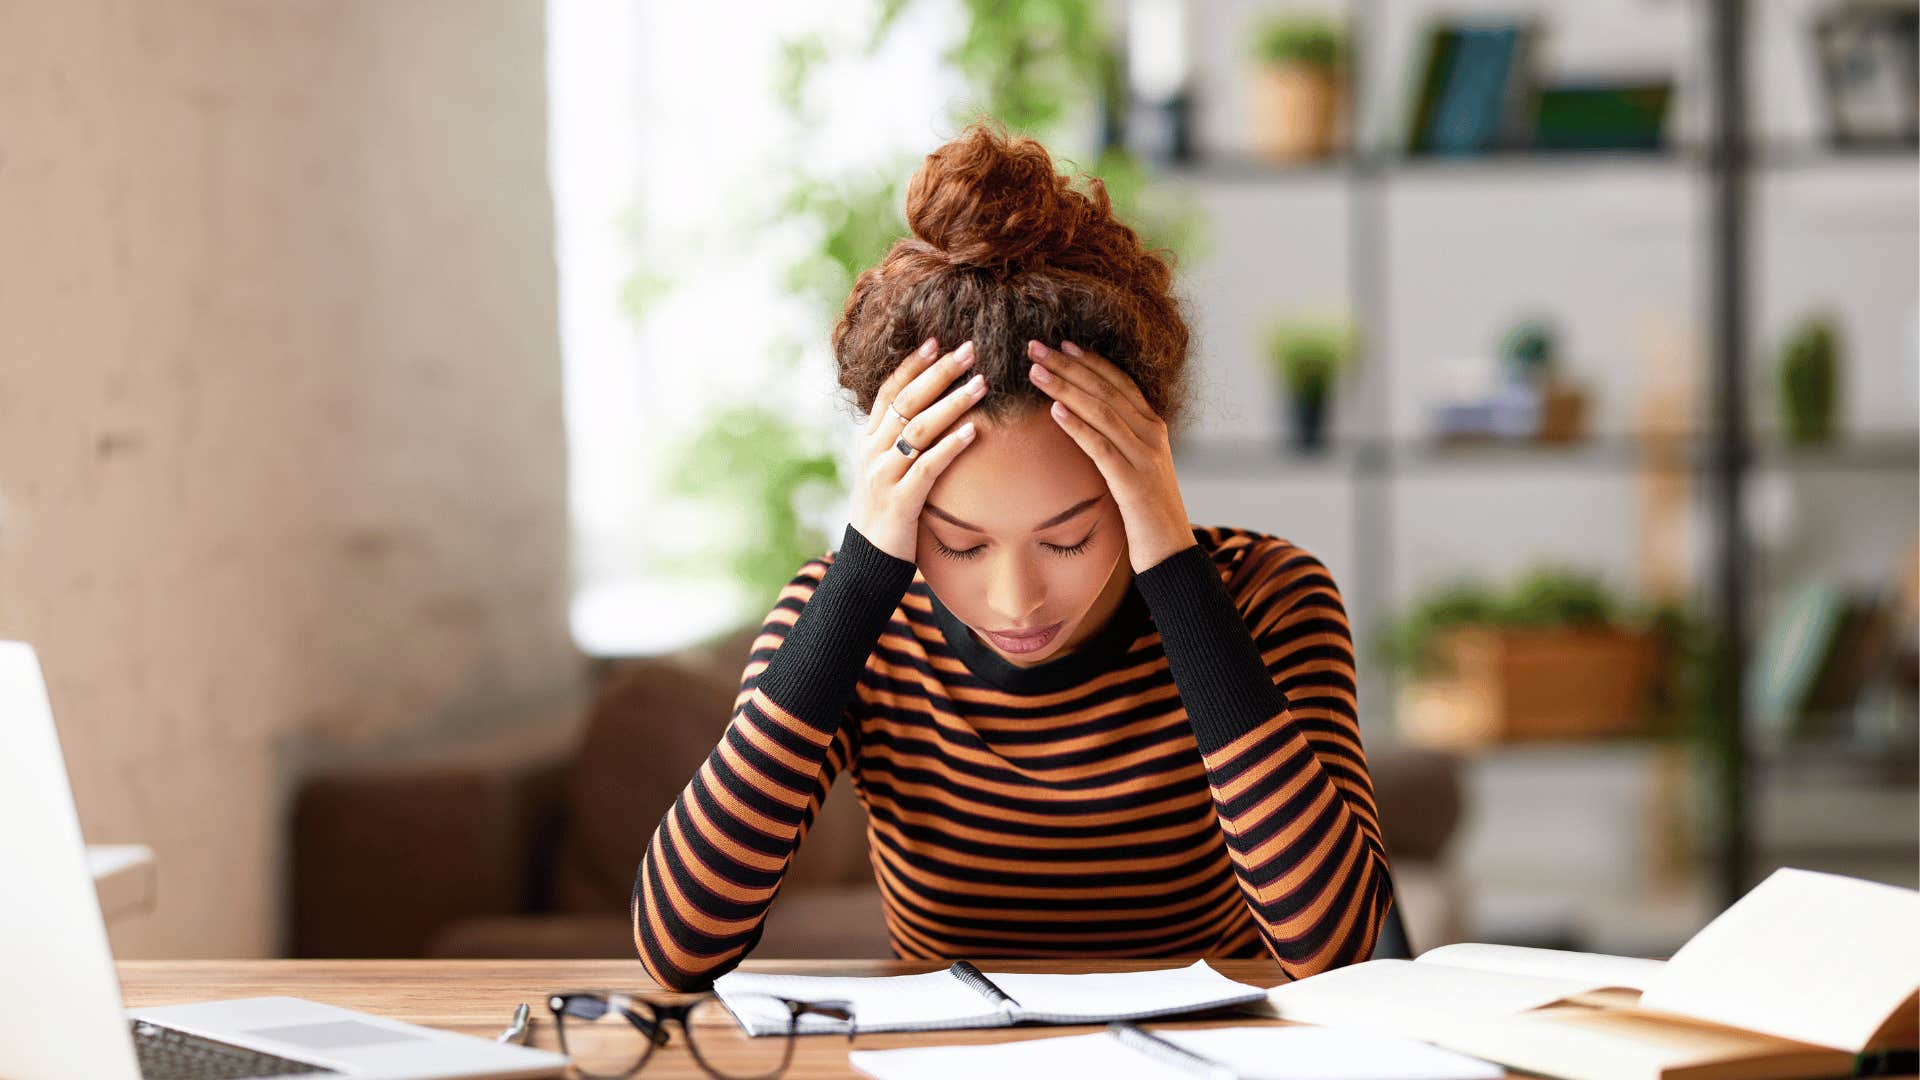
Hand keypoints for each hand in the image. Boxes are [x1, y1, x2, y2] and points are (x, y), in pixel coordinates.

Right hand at [851, 337, 987, 561]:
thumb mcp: (889, 470)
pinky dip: (950, 446)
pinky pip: (927, 467)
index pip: (889, 391)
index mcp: (870, 440)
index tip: (937, 341)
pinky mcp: (900, 501)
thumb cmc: (888, 512)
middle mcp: (873, 452)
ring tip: (982, 384)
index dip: (912, 365)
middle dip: (939, 373)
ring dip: (953, 403)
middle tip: (970, 350)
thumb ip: (905, 442)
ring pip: (919, 429)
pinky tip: (973, 432)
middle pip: (907, 402)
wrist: (868, 561)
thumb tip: (935, 411)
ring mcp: (884, 475)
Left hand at [1026, 339, 1194, 573]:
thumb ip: (1117, 441)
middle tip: (1035, 346)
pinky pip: (1102, 447)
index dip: (1090, 361)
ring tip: (1036, 372)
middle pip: (1106, 389)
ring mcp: (1146, 457)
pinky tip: (1055, 412)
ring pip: (1102, 411)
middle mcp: (1152, 434)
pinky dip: (1078, 427)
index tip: (1061, 344)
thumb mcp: (1134, 467)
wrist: (1172, 551)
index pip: (1119, 382)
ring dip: (1066, 388)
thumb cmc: (1146, 512)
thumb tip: (1081, 421)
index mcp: (1153, 427)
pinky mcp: (1134, 482)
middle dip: (1068, 366)